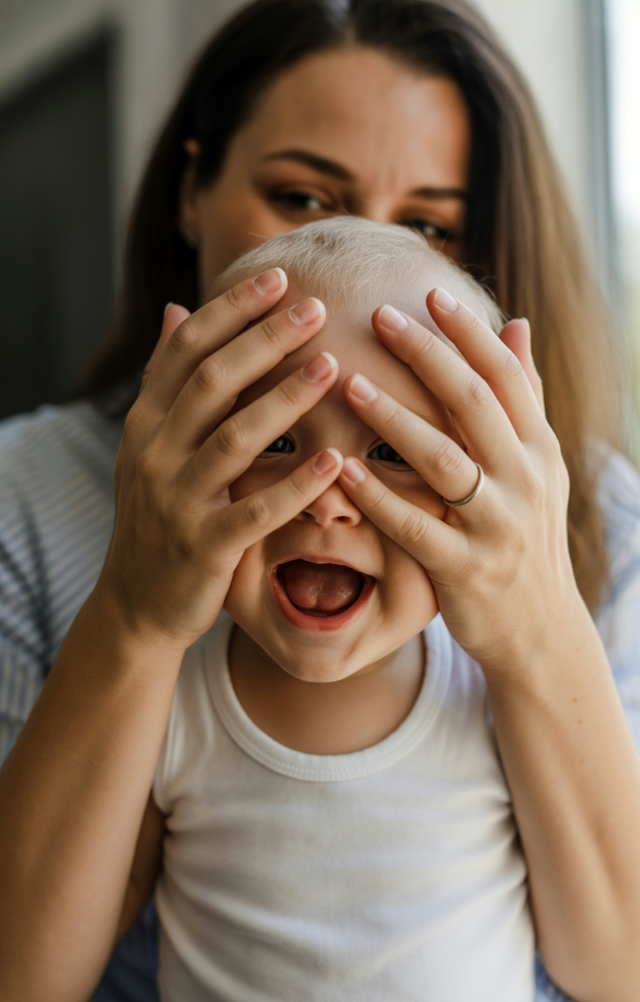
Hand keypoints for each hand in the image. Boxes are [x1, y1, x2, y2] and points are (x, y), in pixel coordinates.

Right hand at [97, 270, 342, 650]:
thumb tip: (174, 309)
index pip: (187, 350)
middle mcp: (156, 454)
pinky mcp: (205, 547)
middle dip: (265, 339)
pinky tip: (336, 460)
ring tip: (333, 367)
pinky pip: (256, 511)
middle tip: (316, 307)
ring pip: (235, 439)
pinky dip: (296, 485)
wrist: (137, 604)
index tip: (278, 276)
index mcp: (147, 422)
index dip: (232, 310)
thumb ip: (165, 381)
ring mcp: (178, 501)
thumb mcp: (150, 445)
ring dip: (286, 399)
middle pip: (213, 382)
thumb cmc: (159, 515)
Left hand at [339, 289, 574, 672]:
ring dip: (394, 419)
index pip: (507, 376)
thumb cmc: (523, 535)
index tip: (427, 293)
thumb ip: (523, 399)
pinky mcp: (467, 571)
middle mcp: (525, 481)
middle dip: (428, 357)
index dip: (468, 333)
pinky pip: (418, 528)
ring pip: (445, 462)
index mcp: (538, 449)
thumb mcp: (535, 466)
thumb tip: (515, 324)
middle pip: (475, 405)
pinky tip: (342, 469)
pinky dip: (380, 497)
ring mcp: (498, 527)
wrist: (540, 629)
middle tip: (379, 316)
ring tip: (346, 383)